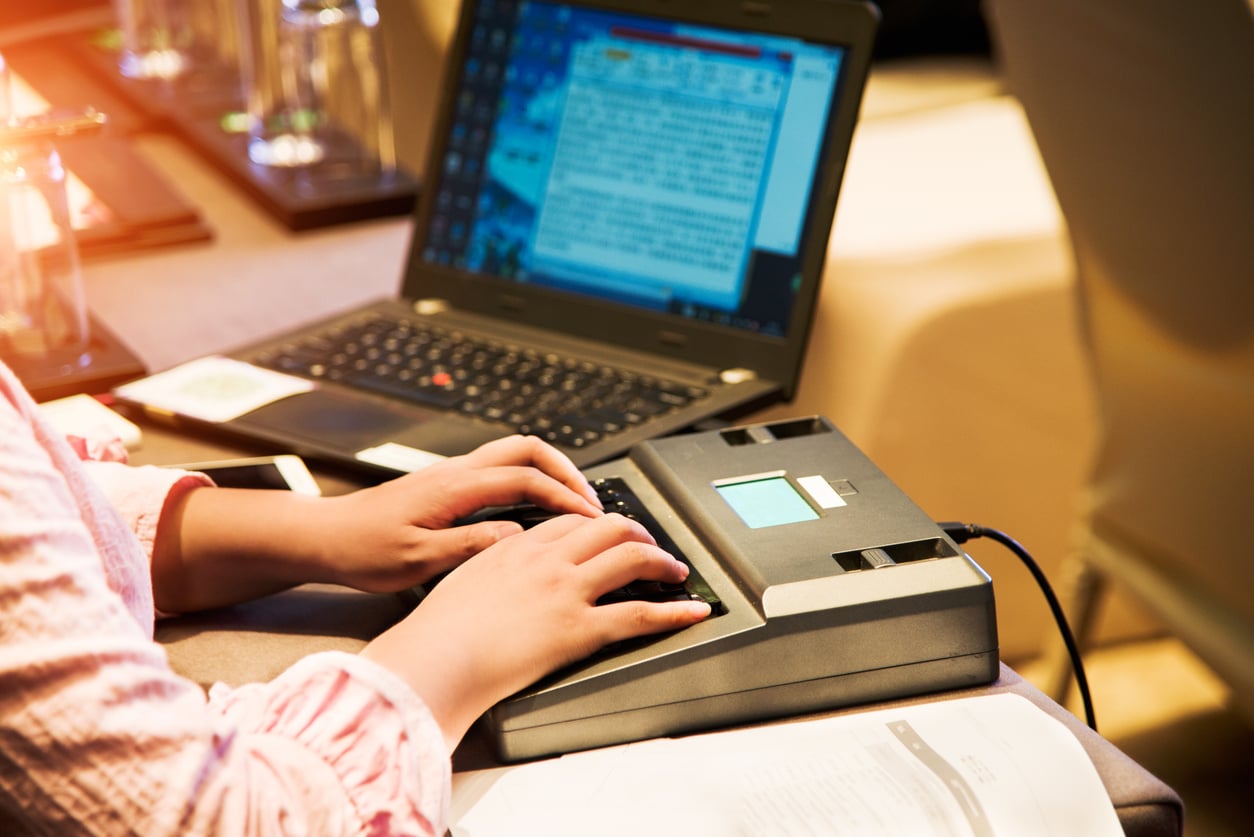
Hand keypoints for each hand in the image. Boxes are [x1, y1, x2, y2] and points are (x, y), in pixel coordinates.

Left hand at [316, 435, 603, 590]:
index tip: (588, 518)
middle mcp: (456, 471)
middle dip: (566, 470)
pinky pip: (499, 468)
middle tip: (591, 502)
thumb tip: (518, 538)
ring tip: (571, 503)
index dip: (563, 497)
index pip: (525, 479)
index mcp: (453, 488)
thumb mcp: (417, 560)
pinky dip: (528, 479)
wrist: (325, 537)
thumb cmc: (362, 550)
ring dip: (549, 471)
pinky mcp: (447, 483)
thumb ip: (470, 546)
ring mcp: (452, 473)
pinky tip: (535, 508)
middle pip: (527, 448)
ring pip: (514, 453)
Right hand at [360, 513, 711, 750]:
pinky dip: (674, 612)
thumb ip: (486, 567)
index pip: (570, 521)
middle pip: (608, 526)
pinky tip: (692, 612)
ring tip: (675, 569)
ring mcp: (566, 591)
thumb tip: (497, 573)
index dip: (596, 523)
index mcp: (516, 547)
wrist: (434, 660)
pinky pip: (639, 614)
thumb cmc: (436, 633)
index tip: (607, 532)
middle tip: (651, 545)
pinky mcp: (579, 628)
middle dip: (638, 531)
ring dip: (662, 560)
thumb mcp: (458, 581)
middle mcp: (547, 560)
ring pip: (631, 556)